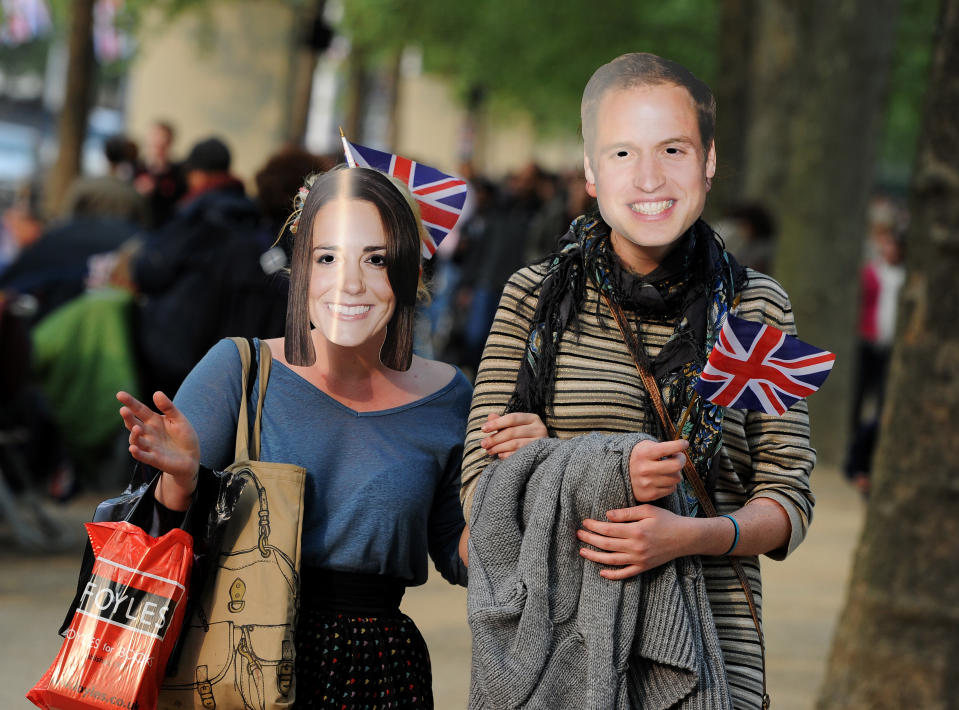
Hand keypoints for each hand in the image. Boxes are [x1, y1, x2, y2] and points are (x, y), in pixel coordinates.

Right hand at [117, 390, 200, 483]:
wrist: (192, 457)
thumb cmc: (184, 436)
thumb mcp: (179, 419)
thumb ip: (168, 407)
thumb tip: (157, 393)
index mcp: (154, 421)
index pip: (139, 410)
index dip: (130, 402)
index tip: (120, 394)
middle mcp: (148, 433)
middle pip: (134, 424)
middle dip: (128, 418)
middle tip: (124, 410)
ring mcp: (150, 446)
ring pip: (136, 440)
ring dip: (135, 435)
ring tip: (137, 428)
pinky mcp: (154, 459)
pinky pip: (143, 456)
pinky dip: (137, 453)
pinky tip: (133, 448)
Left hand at [480, 411, 547, 458]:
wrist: (544, 451)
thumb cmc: (525, 436)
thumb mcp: (515, 426)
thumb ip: (502, 421)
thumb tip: (490, 416)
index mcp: (532, 418)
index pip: (512, 418)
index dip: (496, 423)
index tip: (483, 429)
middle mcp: (539, 428)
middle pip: (512, 432)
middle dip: (495, 438)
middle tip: (483, 444)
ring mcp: (539, 442)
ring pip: (515, 444)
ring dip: (499, 448)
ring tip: (489, 450)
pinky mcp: (538, 454)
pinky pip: (518, 454)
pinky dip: (507, 455)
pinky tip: (500, 455)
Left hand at [577, 504, 692, 578]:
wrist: (685, 537)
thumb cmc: (666, 520)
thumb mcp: (647, 510)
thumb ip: (626, 513)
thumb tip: (607, 515)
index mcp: (636, 531)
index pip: (608, 529)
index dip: (594, 526)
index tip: (584, 522)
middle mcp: (636, 547)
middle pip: (606, 544)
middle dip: (590, 539)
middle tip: (578, 534)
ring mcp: (639, 559)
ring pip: (611, 560)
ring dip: (595, 556)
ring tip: (582, 551)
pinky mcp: (644, 567)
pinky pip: (625, 574)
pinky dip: (613, 575)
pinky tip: (602, 572)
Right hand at [628, 439, 687, 501]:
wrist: (623, 475)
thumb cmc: (640, 458)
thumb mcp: (646, 446)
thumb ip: (663, 447)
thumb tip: (683, 447)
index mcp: (643, 454)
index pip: (667, 449)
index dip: (679, 445)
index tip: (684, 443)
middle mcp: (644, 469)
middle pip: (676, 465)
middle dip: (681, 460)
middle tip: (678, 458)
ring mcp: (647, 483)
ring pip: (676, 478)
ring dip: (675, 473)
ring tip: (667, 470)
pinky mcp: (650, 495)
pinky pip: (671, 489)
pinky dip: (670, 484)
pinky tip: (662, 479)